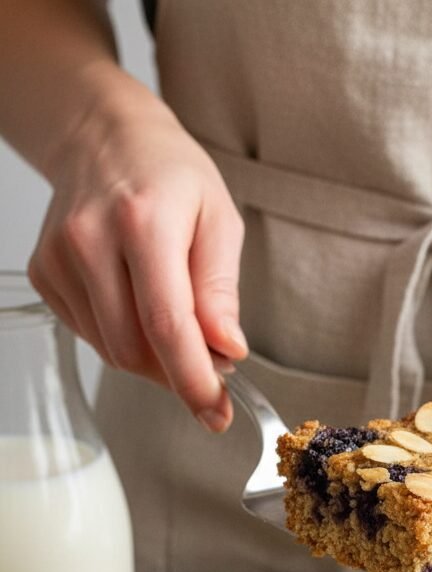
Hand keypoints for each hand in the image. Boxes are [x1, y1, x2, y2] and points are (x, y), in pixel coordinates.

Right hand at [28, 93, 246, 431]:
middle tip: (209, 361)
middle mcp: (90, 240)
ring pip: (111, 351)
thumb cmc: (171, 177)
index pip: (166, 324)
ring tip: (174, 319)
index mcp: (143, 222)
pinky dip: (123, 337)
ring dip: (152, 358)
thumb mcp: (219, 220)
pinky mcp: (44, 273)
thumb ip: (221, 290)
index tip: (216, 412)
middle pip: (134, 349)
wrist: (105, 138)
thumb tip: (227, 350)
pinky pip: (91, 336)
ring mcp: (59, 258)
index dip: (192, 380)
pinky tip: (136, 302)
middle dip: (177, 372)